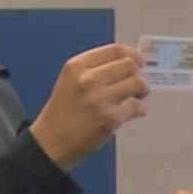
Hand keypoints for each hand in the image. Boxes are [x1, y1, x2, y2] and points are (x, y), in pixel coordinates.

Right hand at [30, 43, 147, 170]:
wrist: (49, 143)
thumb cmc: (61, 113)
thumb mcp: (70, 80)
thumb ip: (94, 69)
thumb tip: (126, 63)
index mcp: (76, 66)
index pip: (115, 50)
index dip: (132, 54)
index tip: (138, 60)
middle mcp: (88, 79)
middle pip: (129, 65)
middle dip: (138, 73)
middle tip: (137, 82)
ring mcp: (100, 99)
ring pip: (137, 83)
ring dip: (142, 89)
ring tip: (138, 95)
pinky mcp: (109, 119)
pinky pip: (136, 107)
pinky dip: (140, 109)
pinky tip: (134, 111)